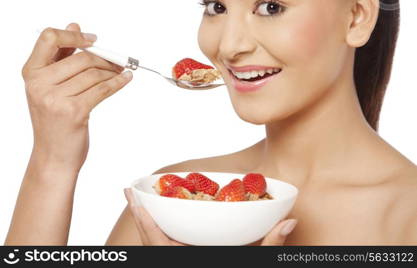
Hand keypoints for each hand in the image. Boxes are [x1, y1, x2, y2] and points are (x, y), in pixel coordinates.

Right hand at [22, 23, 132, 174]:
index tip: (93, 40)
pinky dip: (118, 82)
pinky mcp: (74, 111)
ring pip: (94, 74)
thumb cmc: (54, 121)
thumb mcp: (49, 87)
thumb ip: (60, 57)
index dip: (74, 35)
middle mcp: (39, 84)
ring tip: (122, 72)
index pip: (50, 38)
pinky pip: (103, 89)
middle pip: (81, 58)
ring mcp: (55, 98)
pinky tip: (126, 79)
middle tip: (119, 61)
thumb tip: (74, 27)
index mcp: (31, 72)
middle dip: (105, 58)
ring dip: (113, 71)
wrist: (53, 156)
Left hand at [124, 188, 296, 245]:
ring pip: (150, 243)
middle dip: (138, 213)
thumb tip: (289, 222)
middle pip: (147, 238)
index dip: (144, 218)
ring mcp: (173, 263)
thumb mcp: (250, 262)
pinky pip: (160, 247)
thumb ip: (268, 244)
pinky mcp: (177, 261)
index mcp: (185, 260)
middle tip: (130, 191)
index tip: (133, 197)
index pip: (157, 240)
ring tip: (139, 202)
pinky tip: (157, 223)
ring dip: (144, 222)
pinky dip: (154, 232)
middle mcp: (175, 261)